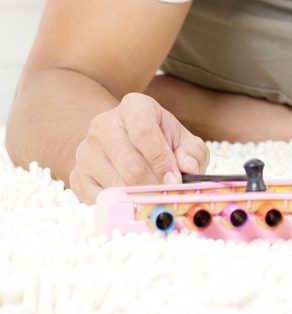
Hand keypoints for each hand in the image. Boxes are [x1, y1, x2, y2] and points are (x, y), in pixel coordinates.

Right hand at [69, 92, 209, 203]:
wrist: (121, 142)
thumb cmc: (159, 140)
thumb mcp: (181, 139)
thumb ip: (192, 152)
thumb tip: (188, 168)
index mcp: (134, 106)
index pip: (144, 132)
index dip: (161, 161)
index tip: (175, 182)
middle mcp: (104, 124)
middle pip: (130, 163)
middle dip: (153, 186)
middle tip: (168, 198)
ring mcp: (86, 150)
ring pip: (114, 183)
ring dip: (138, 198)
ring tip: (155, 201)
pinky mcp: (77, 176)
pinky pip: (99, 199)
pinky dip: (120, 206)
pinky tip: (134, 204)